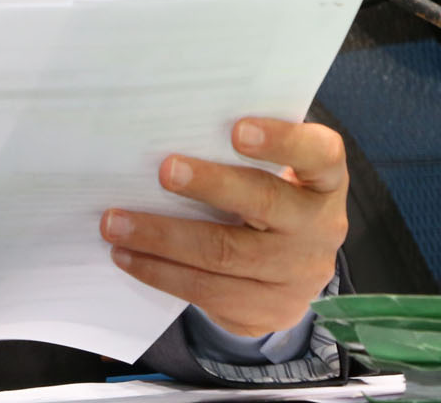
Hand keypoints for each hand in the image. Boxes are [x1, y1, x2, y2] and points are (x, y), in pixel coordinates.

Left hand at [99, 117, 346, 336]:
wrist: (291, 268)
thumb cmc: (266, 196)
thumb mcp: (269, 170)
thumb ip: (234, 152)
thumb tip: (160, 131)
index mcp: (324, 180)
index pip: (317, 154)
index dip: (281, 141)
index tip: (237, 130)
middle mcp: (321, 226)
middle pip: (264, 203)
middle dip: (209, 186)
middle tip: (164, 171)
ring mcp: (300, 274)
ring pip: (227, 256)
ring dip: (163, 239)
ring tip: (116, 224)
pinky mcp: (271, 310)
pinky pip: (211, 293)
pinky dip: (162, 273)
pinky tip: (129, 256)